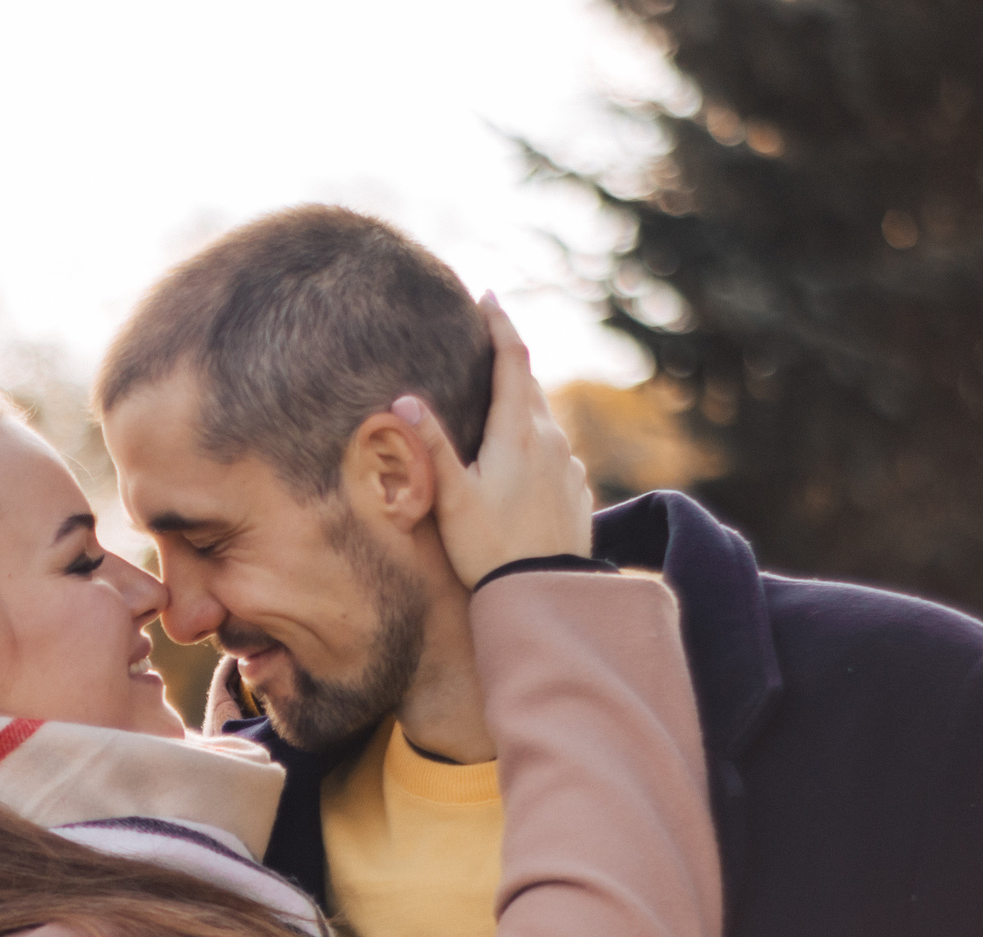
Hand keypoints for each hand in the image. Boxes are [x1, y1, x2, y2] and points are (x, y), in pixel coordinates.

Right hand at [394, 290, 593, 589]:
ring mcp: (569, 466)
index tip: (488, 297)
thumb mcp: (450, 497)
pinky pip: (555, 455)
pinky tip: (519, 466)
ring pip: (543, 421)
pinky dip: (536, 446)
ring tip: (496, 411)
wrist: (544, 594)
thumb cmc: (489, 548)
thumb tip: (404, 400)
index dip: (500, 324)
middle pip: (529, 385)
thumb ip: (430, 446)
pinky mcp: (578, 491)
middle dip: (508, 361)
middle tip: (487, 342)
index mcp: (517, 433)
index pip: (512, 360)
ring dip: (521, 408)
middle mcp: (551, 440)